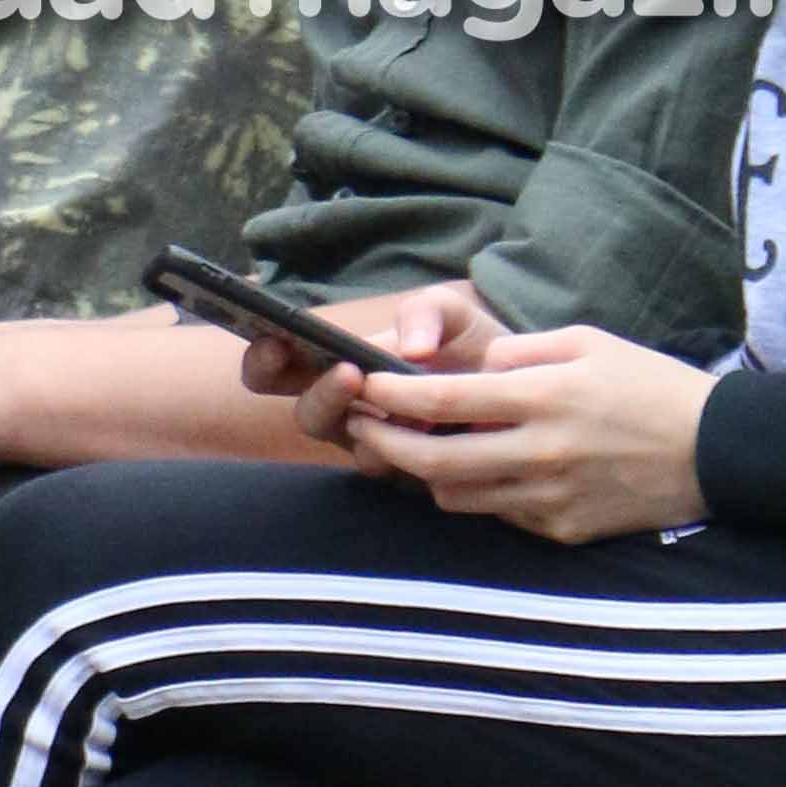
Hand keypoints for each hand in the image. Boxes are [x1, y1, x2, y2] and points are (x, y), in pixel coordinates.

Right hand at [243, 283, 509, 449]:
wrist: (521, 386)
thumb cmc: (470, 345)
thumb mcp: (451, 313)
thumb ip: (426, 312)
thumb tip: (411, 349)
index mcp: (338, 365)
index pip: (278, 368)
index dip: (264, 357)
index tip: (275, 340)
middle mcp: (348, 411)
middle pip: (305, 416)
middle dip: (318, 395)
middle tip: (347, 373)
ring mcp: (378, 447)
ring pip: (349, 447)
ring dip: (369, 422)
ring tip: (398, 401)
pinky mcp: (414, 474)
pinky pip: (399, 471)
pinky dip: (410, 449)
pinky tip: (434, 424)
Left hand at [343, 326, 716, 543]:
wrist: (714, 451)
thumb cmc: (648, 382)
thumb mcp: (588, 340)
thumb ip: (521, 350)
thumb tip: (474, 368)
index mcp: (545, 395)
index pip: (446, 398)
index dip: (394, 395)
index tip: (365, 386)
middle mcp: (540, 452)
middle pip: (434, 461)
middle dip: (385, 444)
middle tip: (363, 428)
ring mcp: (550, 499)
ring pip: (458, 496)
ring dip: (429, 473)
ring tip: (421, 447)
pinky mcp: (563, 532)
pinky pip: (500, 515)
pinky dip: (482, 492)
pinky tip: (485, 469)